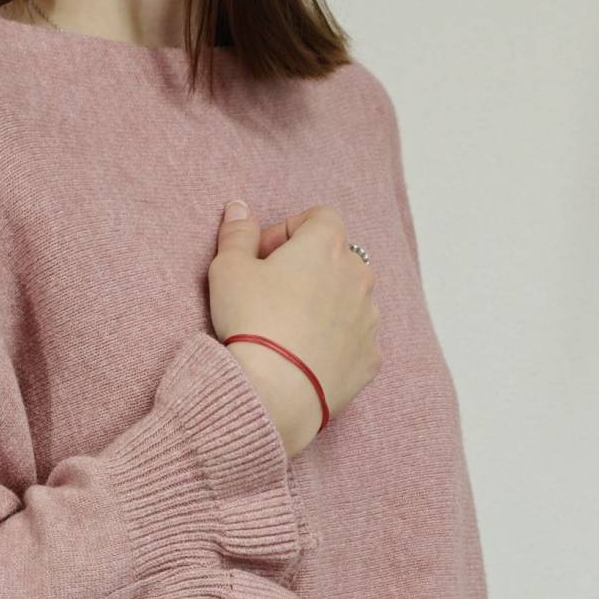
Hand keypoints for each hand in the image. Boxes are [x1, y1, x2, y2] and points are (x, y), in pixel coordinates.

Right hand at [208, 199, 381, 456]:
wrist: (276, 391)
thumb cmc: (251, 322)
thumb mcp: (228, 270)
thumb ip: (236, 233)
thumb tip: (239, 207)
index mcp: (327, 245)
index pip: (317, 218)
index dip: (287, 232)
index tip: (263, 256)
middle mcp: (358, 276)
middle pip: (337, 258)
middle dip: (309, 269)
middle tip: (273, 293)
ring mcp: (369, 318)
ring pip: (349, 299)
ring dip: (325, 305)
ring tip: (289, 329)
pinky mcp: (370, 357)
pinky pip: (354, 340)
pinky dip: (336, 342)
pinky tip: (306, 357)